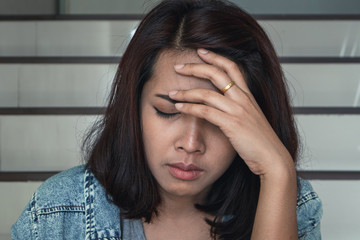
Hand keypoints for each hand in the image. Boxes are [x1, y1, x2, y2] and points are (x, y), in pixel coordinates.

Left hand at [169, 49, 294, 176]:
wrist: (272, 157)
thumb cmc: (260, 141)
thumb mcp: (251, 118)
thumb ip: (238, 109)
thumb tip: (222, 105)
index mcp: (248, 95)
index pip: (232, 68)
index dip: (216, 57)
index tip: (201, 51)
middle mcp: (243, 99)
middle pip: (217, 74)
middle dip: (195, 67)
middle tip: (178, 67)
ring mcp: (237, 110)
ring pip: (206, 93)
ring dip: (185, 92)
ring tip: (172, 93)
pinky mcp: (231, 124)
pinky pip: (205, 111)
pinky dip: (189, 108)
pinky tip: (179, 108)